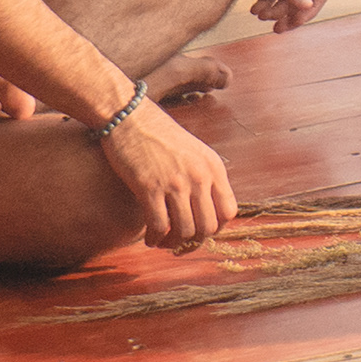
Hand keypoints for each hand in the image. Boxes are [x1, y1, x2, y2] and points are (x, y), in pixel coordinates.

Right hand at [95, 93, 238, 249]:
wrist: (131, 117)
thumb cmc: (159, 135)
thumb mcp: (194, 152)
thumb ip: (204, 177)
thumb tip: (207, 210)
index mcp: (214, 168)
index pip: (229, 212)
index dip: (215, 228)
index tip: (200, 232)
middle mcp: (200, 176)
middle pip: (208, 227)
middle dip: (194, 242)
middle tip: (179, 244)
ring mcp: (176, 182)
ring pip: (184, 231)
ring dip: (172, 244)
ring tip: (162, 242)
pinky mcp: (150, 187)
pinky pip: (159, 226)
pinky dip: (154, 238)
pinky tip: (149, 238)